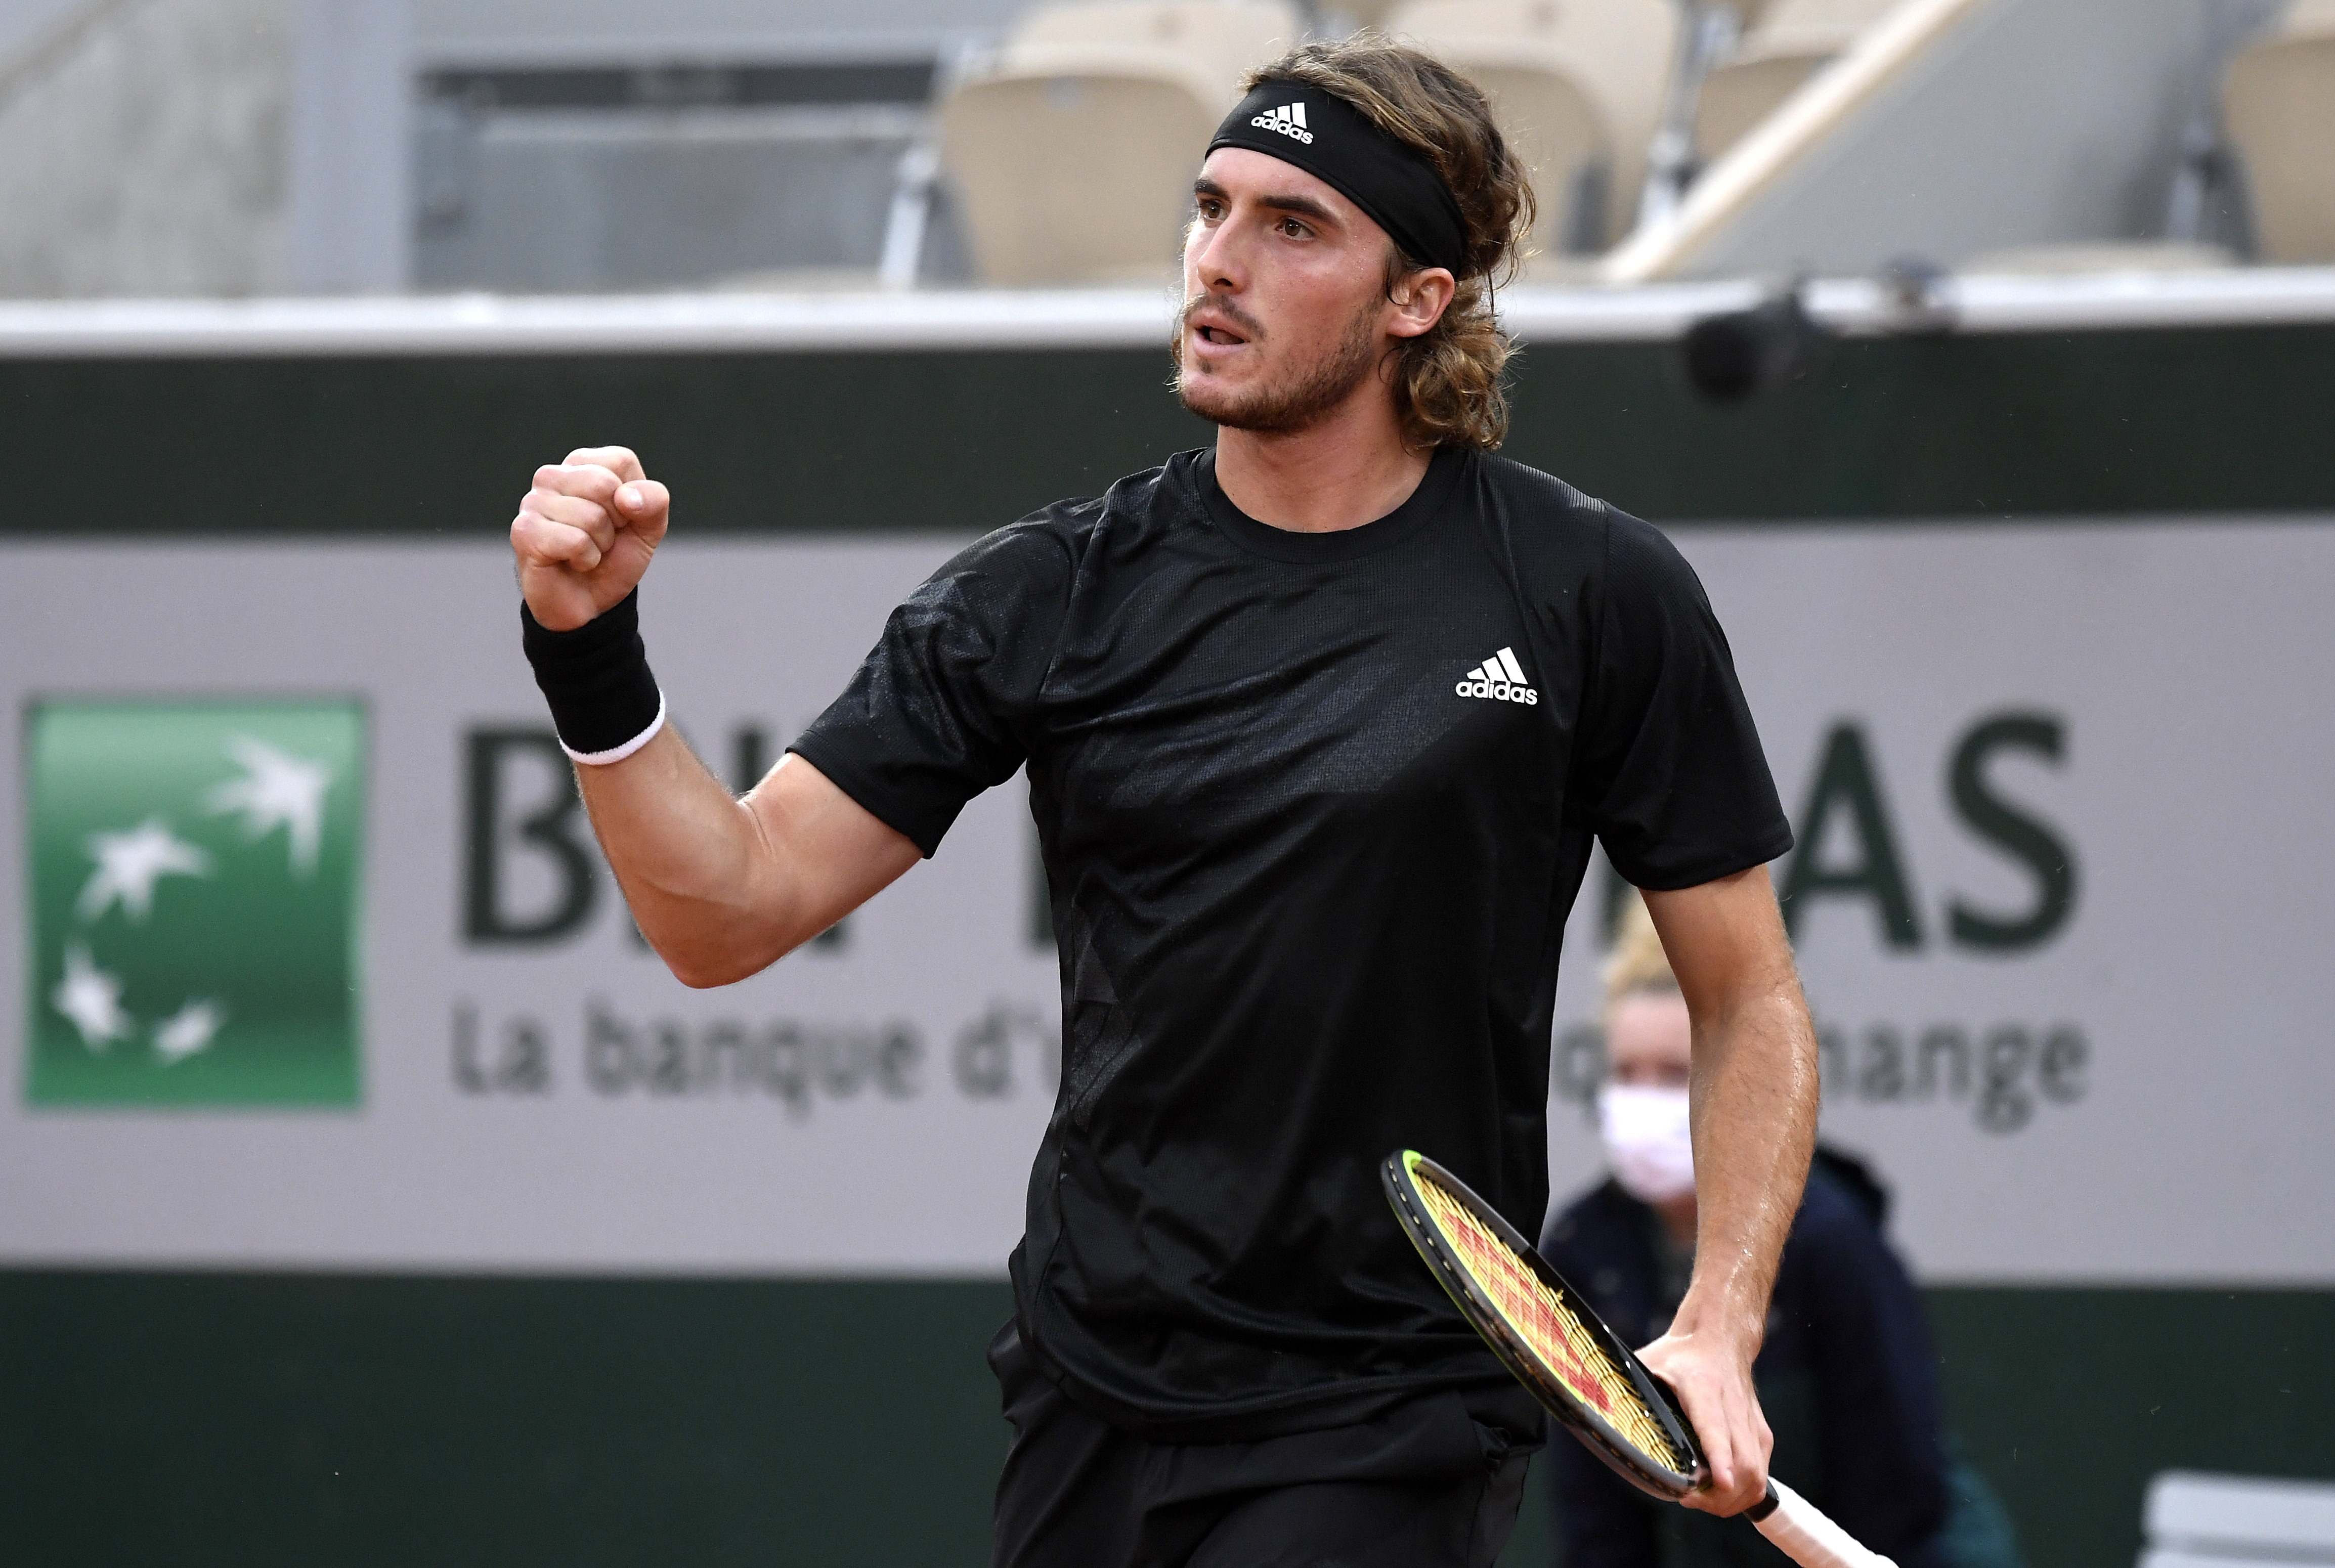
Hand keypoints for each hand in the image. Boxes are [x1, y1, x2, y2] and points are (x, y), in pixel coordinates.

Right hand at [510, 445, 669, 629]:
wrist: (590, 603)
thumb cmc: (613, 559)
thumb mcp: (648, 528)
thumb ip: (654, 501)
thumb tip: (628, 497)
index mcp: (582, 465)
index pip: (620, 461)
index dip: (633, 498)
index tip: (621, 519)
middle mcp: (552, 476)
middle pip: (604, 484)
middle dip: (616, 523)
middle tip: (602, 539)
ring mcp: (533, 502)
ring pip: (591, 516)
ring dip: (600, 545)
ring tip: (586, 552)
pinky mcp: (524, 531)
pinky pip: (575, 540)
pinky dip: (586, 559)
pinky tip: (572, 562)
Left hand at [1637, 1321, 1772, 1515]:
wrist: (1721, 1337)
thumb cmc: (1678, 1354)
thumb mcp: (1645, 1363)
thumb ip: (1621, 1389)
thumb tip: (1588, 1413)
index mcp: (1703, 1388)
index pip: (1715, 1428)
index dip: (1719, 1458)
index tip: (1719, 1481)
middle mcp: (1733, 1407)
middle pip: (1743, 1465)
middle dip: (1719, 1496)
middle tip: (1688, 1499)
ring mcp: (1751, 1423)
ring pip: (1756, 1477)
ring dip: (1731, 1500)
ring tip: (1701, 1500)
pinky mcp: (1761, 1434)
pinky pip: (1760, 1476)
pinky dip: (1742, 1493)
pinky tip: (1717, 1492)